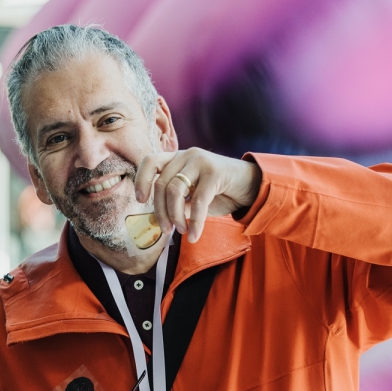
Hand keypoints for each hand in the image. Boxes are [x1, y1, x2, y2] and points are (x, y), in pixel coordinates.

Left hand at [133, 148, 260, 242]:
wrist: (251, 186)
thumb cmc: (219, 192)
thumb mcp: (192, 197)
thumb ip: (177, 202)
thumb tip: (159, 218)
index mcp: (177, 158)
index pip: (150, 161)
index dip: (141, 180)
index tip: (140, 200)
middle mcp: (186, 155)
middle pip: (161, 184)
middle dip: (160, 211)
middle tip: (166, 230)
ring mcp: (200, 161)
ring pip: (175, 191)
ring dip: (176, 216)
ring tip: (181, 231)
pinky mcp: (215, 172)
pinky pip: (197, 201)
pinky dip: (195, 223)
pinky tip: (194, 236)